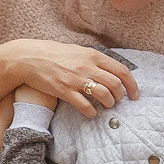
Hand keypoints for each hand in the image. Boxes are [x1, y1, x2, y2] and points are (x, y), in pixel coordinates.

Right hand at [3, 39, 136, 118]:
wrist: (28, 58)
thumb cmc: (52, 54)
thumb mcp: (77, 50)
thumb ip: (93, 59)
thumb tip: (110, 70)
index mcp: (92, 55)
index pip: (121, 70)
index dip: (132, 85)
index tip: (134, 95)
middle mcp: (86, 66)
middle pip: (116, 84)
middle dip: (120, 96)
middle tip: (118, 101)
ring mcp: (75, 79)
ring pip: (104, 95)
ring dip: (109, 103)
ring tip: (106, 106)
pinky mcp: (64, 91)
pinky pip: (85, 105)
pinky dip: (92, 112)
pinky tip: (91, 112)